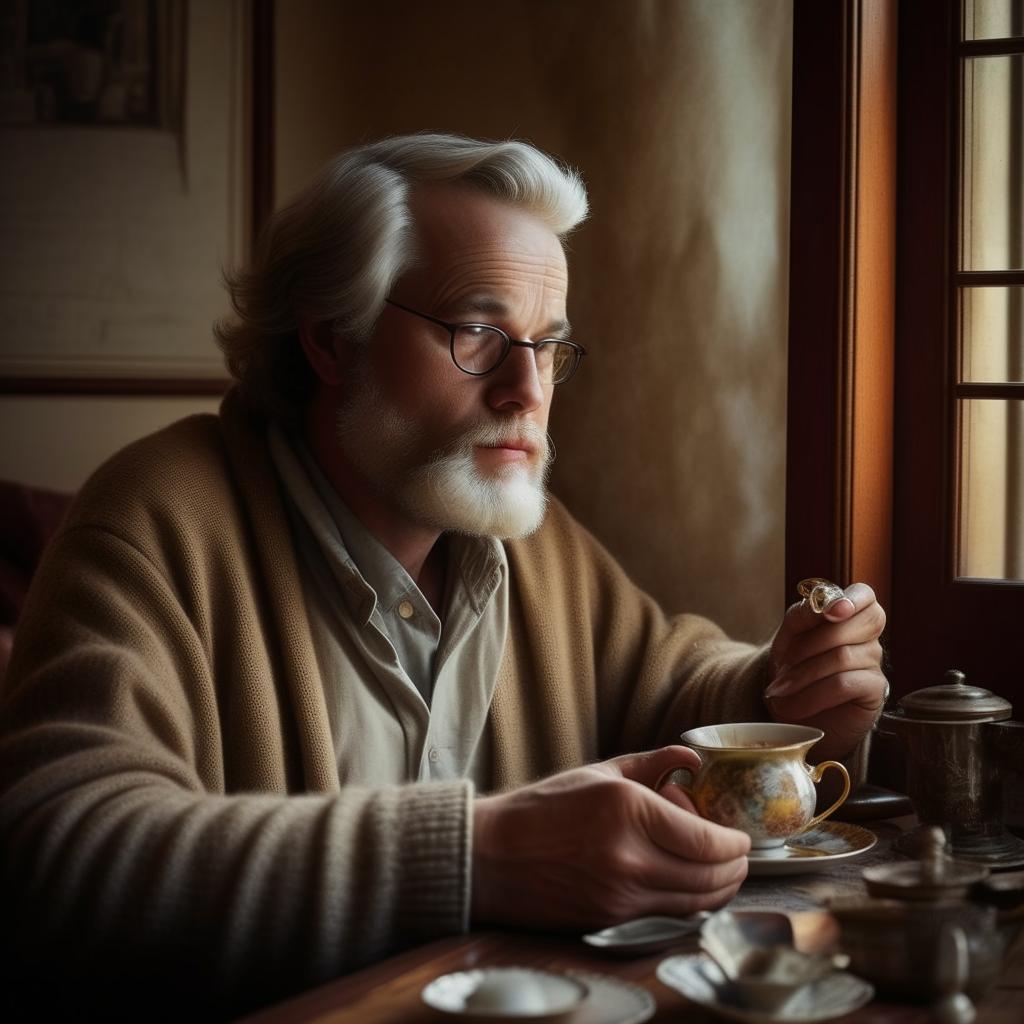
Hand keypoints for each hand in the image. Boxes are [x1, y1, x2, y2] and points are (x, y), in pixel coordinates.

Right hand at [471, 746, 749, 929]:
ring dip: (720, 888)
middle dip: (736, 866)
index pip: (707, 840)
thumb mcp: (599, 772)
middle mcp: (629, 855)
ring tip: (722, 872)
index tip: (741, 836)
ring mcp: (621, 894)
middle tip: (739, 854)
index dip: (736, 842)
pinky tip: (690, 887)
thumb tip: (693, 758)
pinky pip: (669, 915)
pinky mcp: (612, 919)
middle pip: (711, 876)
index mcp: (628, 809)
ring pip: (696, 901)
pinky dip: (690, 902)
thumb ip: (653, 763)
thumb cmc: (542, 809)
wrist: (491, 857)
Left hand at [765, 582, 886, 759]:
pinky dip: (811, 695)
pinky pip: (844, 685)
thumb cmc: (791, 669)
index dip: (852, 599)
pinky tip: (792, 706)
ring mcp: (873, 663)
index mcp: (847, 616)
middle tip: (784, 663)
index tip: (830, 612)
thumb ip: (804, 615)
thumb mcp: (787, 637)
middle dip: (812, 642)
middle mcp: (866, 637)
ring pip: (842, 657)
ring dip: (802, 675)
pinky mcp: (874, 690)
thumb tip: (828, 604)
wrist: (789, 712)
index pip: (864, 596)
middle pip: (860, 623)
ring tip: (780, 690)